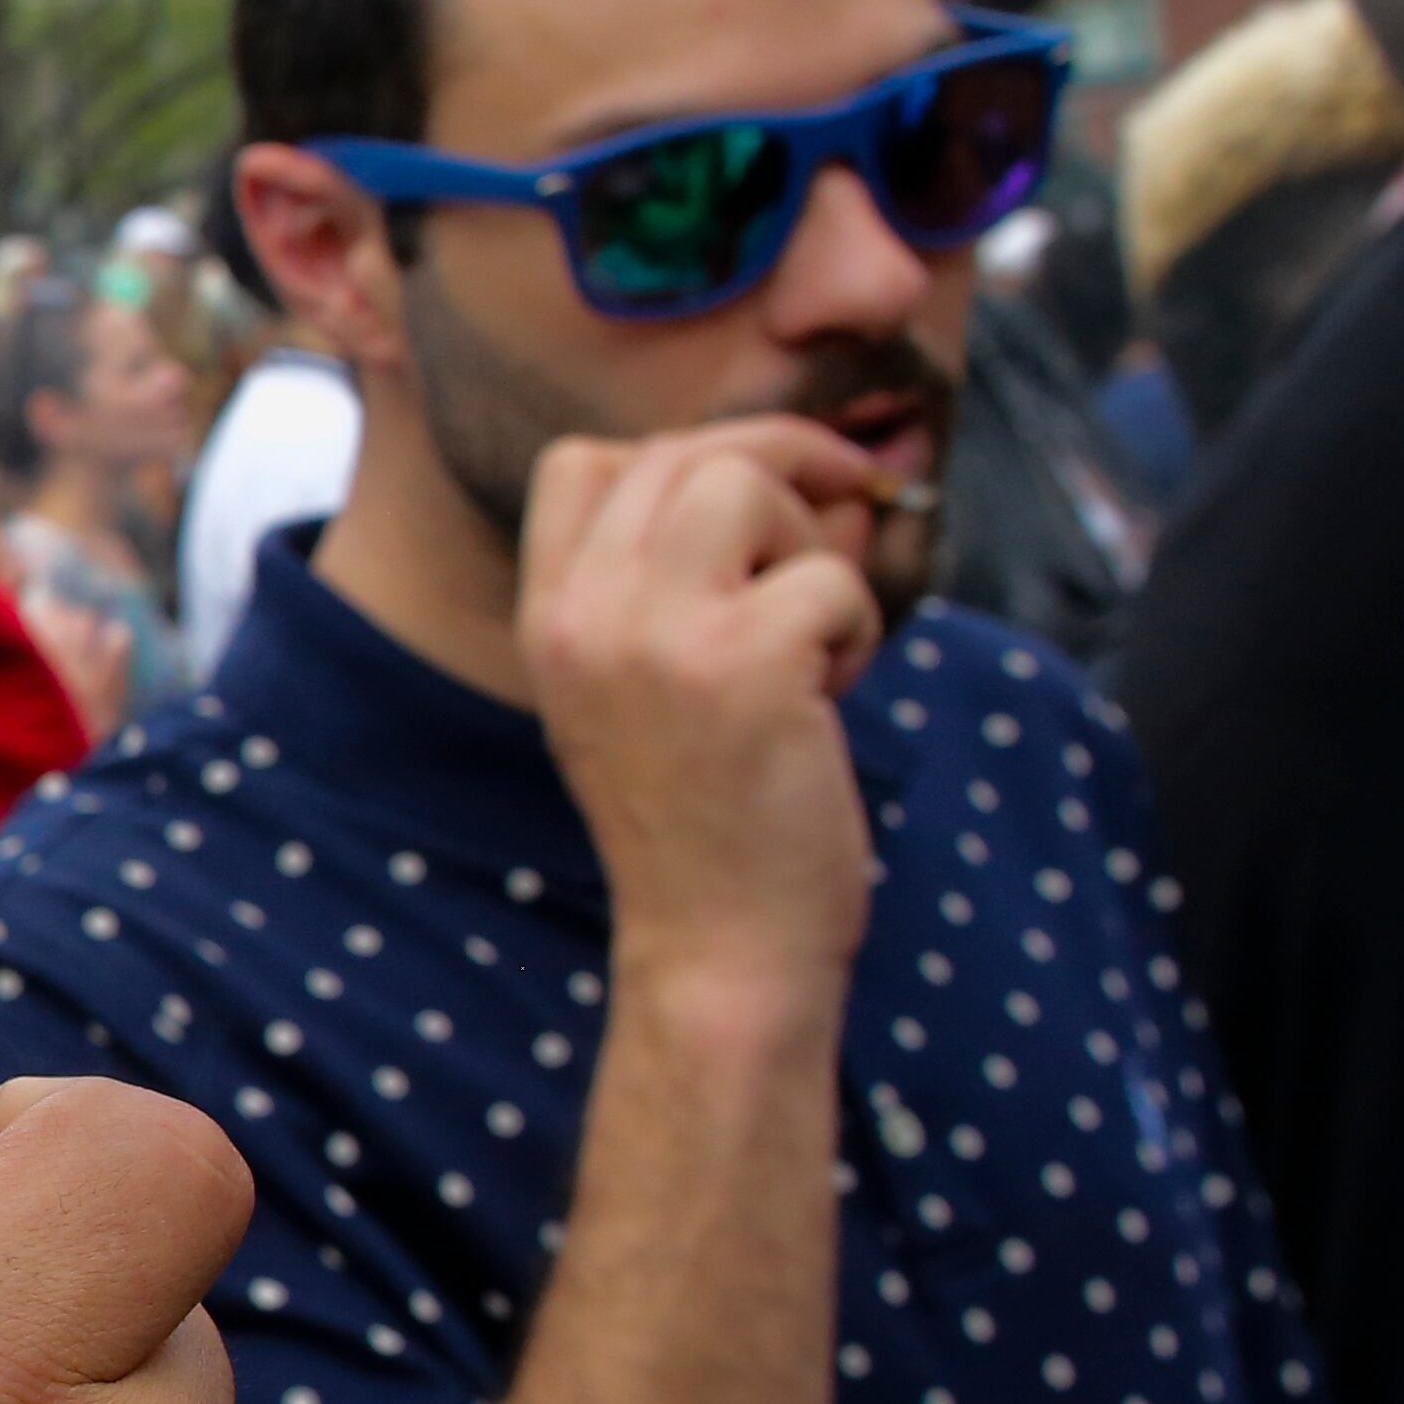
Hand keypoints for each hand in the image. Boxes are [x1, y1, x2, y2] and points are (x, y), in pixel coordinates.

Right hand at [517, 417, 889, 1000]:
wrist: (719, 950)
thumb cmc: (704, 822)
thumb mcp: (644, 690)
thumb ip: (691, 582)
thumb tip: (828, 476)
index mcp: (546, 621)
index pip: (581, 462)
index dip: (679, 457)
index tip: (747, 506)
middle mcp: (583, 617)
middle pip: (679, 452)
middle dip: (778, 474)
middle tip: (830, 538)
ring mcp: (655, 638)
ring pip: (746, 482)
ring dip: (810, 542)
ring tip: (810, 635)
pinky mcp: (743, 667)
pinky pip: (832, 577)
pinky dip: (857, 628)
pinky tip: (831, 699)